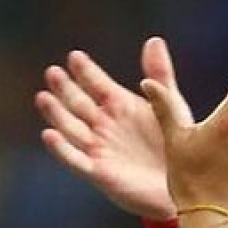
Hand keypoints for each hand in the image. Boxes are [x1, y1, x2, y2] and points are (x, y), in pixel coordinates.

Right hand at [38, 37, 177, 220]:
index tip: (74, 56)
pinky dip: (62, 149)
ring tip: (43, 97)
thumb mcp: (171, 106)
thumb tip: (154, 40)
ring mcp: (99, 148)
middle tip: (52, 72)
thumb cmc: (177, 146)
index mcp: (119, 105)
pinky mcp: (99, 173)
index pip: (97, 84)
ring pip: (71, 128)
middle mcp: (104, 125)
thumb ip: (160, 77)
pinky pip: (76, 160)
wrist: (183, 188)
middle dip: (65, 89)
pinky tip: (49, 135)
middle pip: (79, 103)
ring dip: (57, 114)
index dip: (86, 72)